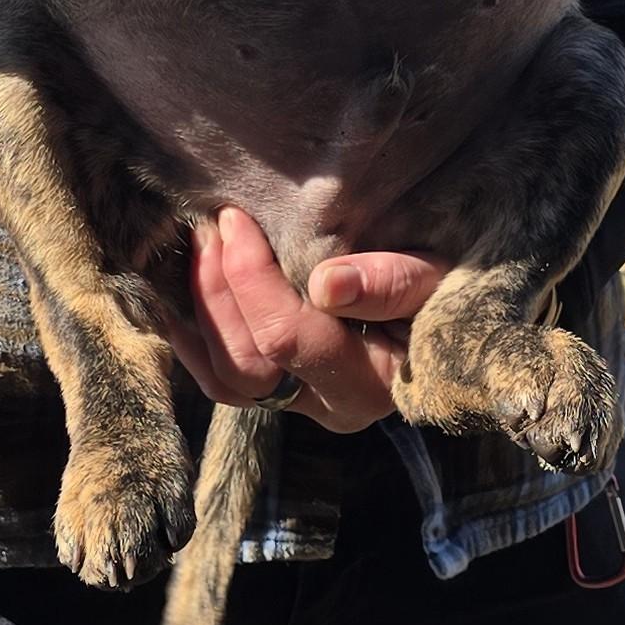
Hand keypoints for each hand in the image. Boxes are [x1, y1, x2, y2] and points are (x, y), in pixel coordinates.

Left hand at [168, 205, 449, 431]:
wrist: (449, 308)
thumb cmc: (447, 287)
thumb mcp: (439, 278)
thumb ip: (392, 283)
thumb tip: (327, 284)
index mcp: (369, 383)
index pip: (291, 338)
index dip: (252, 278)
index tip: (236, 218)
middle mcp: (328, 406)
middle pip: (248, 364)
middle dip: (217, 291)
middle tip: (209, 227)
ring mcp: (298, 403)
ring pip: (225, 378)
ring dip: (200, 311)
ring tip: (196, 248)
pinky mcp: (277, 390)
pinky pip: (219, 378)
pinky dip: (192, 336)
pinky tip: (175, 293)